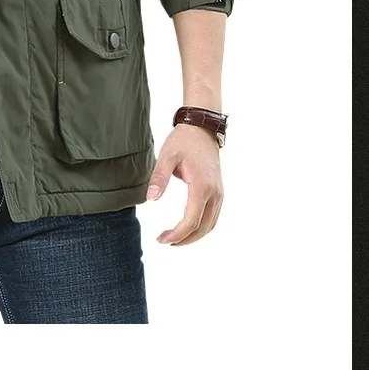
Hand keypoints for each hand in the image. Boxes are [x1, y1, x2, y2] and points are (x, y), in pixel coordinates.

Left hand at [145, 123, 223, 245]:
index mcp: (201, 187)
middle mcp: (214, 193)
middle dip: (184, 240)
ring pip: (210, 225)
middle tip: (164, 241)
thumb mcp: (167, 156)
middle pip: (202, 228)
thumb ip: (159, 178)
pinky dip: (201, 227)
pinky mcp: (218, 192)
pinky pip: (213, 217)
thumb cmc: (184, 141)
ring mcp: (219, 193)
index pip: (191, 221)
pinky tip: (187, 228)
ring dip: (193, 236)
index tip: (161, 239)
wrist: (202, 128)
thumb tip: (152, 199)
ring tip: (173, 239)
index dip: (176, 234)